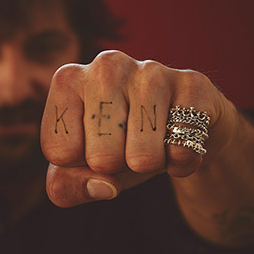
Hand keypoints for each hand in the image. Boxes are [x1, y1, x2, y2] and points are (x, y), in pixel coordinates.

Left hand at [39, 50, 232, 206]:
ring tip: (153, 143)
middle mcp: (106, 66)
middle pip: (101, 159)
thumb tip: (104, 187)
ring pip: (143, 157)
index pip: (61, 152)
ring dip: (150, 166)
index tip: (92, 146)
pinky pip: (182, 149)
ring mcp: (151, 71)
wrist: (177, 132)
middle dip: (117, 168)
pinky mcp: (192, 85)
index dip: (80, 166)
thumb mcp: (78, 171)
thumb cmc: (117, 147)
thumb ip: (65, 188)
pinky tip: (178, 143)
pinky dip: (181, 162)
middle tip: (127, 145)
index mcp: (68, 80)